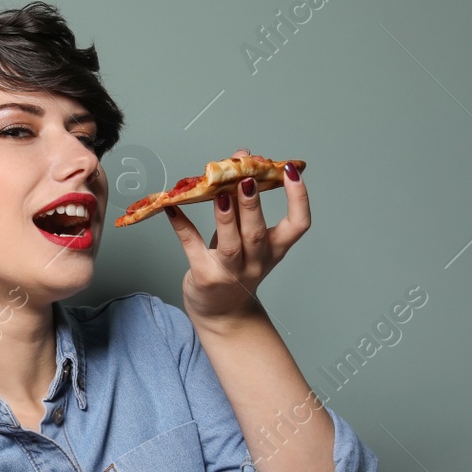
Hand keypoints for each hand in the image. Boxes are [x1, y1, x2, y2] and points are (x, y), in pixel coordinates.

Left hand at [162, 148, 308, 327]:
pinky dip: (182, 226)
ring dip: (225, 217)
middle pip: (257, 233)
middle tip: (247, 177)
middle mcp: (256, 262)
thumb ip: (244, 201)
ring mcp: (230, 272)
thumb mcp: (248, 236)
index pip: (299, 224)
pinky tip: (172, 207)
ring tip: (220, 193)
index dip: (299, 198)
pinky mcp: (204, 277)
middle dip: (252, 204)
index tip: (290, 172)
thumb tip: (242, 157)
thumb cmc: (236, 268)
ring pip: (230, 245)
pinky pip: (192, 247)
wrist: (224, 314)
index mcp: (274, 249)